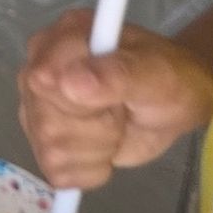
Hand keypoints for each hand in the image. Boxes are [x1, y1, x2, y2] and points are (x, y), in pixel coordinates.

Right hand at [19, 9, 212, 189]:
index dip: (81, 102)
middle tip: (121, 110)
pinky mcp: (46, 142)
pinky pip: (57, 172)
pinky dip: (91, 169)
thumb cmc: (169, 80)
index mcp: (62, 40)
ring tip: (116, 125)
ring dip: (98, 149)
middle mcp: (40, 70)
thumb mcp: (155, 74)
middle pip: (47, 125)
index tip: (115, 97)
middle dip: (98, 129)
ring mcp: (38, 108)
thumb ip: (116, 74)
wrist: (174, 105)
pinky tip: (105, 146)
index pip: (43, 80)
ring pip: (52, 152)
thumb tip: (70, 82)